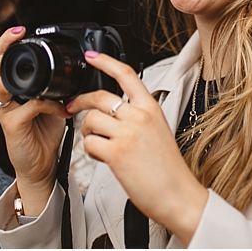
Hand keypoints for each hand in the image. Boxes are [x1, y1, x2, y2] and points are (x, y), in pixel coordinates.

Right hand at [0, 26, 72, 214]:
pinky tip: (62, 109)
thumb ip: (54, 84)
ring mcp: (5, 111)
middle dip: (4, 48)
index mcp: (14, 87)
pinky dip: (49, 104)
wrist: (41, 166)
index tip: (20, 30)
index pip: (3, 58)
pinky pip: (29, 107)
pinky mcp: (12, 126)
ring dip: (19, 75)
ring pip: (2, 84)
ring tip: (36, 73)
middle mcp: (5, 96)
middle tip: (18, 38)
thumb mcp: (51, 101)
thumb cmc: (44, 132)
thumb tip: (73, 66)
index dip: (7, 42)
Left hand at [70, 52, 208, 244]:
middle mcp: (139, 116)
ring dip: (87, 132)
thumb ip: (138, 116)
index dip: (105, 61)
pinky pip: (90, 144)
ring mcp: (128, 134)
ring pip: (91, 120)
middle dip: (81, 101)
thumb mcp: (158, 130)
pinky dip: (91, 152)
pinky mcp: (117, 153)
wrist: (178, 194)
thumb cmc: (168, 168)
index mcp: (151, 107)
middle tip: (72, 107)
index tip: (91, 57)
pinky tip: (102, 158)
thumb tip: (114, 111)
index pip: (126, 74)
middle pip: (100, 96)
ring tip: (97, 143)